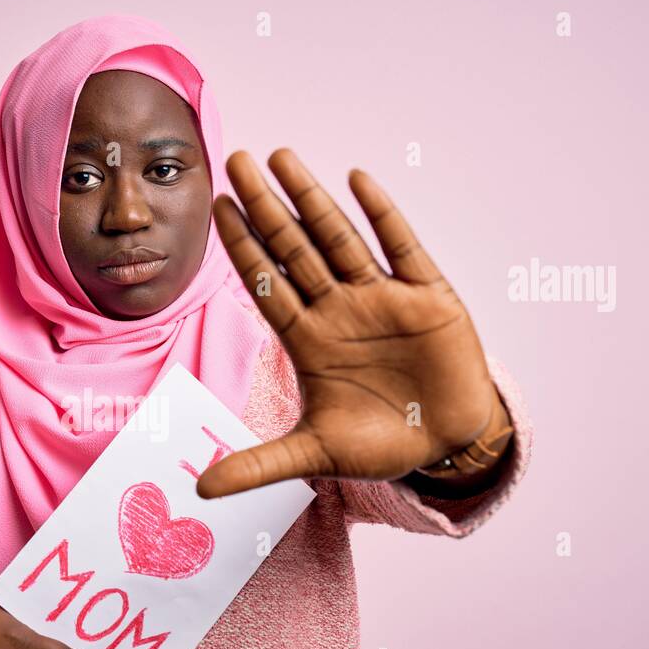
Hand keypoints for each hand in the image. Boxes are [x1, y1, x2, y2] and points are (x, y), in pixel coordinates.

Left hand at [197, 149, 507, 498]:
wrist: (447, 445)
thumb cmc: (379, 445)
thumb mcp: (314, 455)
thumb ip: (259, 464)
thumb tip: (201, 490)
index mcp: (308, 340)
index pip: (267, 283)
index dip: (243, 247)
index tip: (217, 207)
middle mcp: (338, 309)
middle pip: (293, 249)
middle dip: (264, 207)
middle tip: (234, 161)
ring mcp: (381, 298)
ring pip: (338, 239)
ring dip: (311, 199)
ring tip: (281, 158)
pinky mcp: (426, 297)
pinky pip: (401, 248)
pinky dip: (382, 216)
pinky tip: (357, 181)